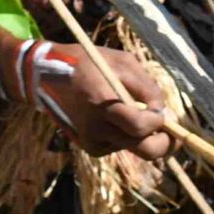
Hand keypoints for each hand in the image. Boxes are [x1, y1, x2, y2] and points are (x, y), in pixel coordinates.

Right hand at [43, 43, 175, 159]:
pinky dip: (125, 136)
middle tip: (170, 132)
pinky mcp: (89, 146)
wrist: (42, 76)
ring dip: (142, 135)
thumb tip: (163, 111)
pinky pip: (119, 146)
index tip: (162, 112)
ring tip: (136, 114)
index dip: (159, 122)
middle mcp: (96, 127)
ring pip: (134, 148)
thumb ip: (146, 86)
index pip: (140, 126)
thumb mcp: (119, 62)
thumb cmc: (85, 62)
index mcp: (101, 102)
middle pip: (145, 151)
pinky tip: (114, 118)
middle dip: (165, 144)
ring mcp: (91, 140)